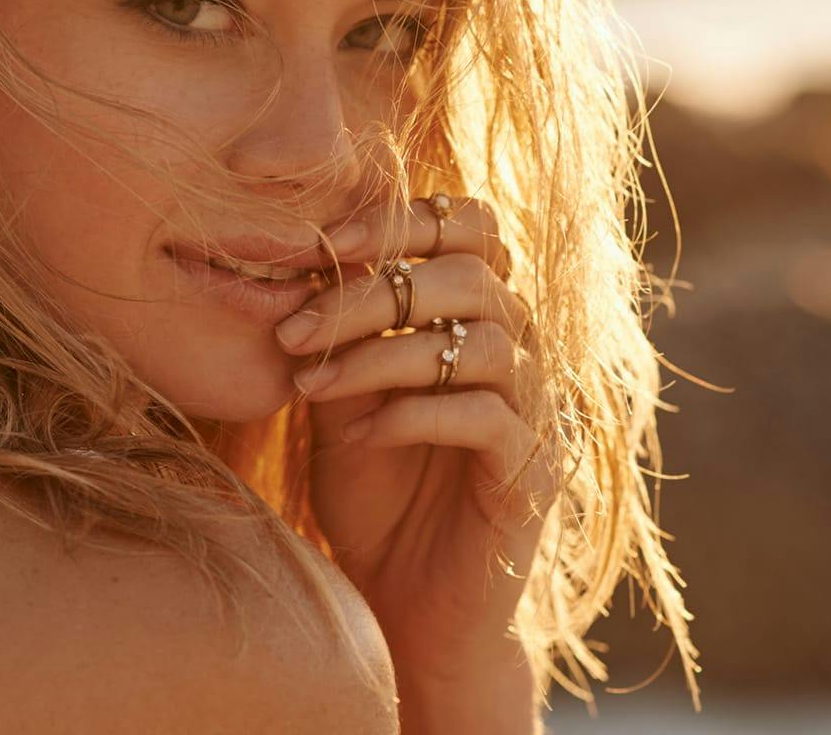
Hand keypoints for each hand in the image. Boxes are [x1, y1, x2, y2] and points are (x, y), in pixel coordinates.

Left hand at [275, 194, 560, 678]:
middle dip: (372, 292)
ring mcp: (534, 415)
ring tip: (315, 384)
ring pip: (483, 342)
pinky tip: (363, 433)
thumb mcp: (339, 401)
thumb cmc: (374, 497)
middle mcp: (520, 355)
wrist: (406, 609)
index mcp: (478, 320)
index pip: (472, 227)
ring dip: (385, 353)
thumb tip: (296, 261)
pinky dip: (416, 415)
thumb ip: (336, 335)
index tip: (323, 243)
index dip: (403, 220)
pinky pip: (489, 419)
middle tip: (295, 329)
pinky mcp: (532, 478)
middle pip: (472, 276)